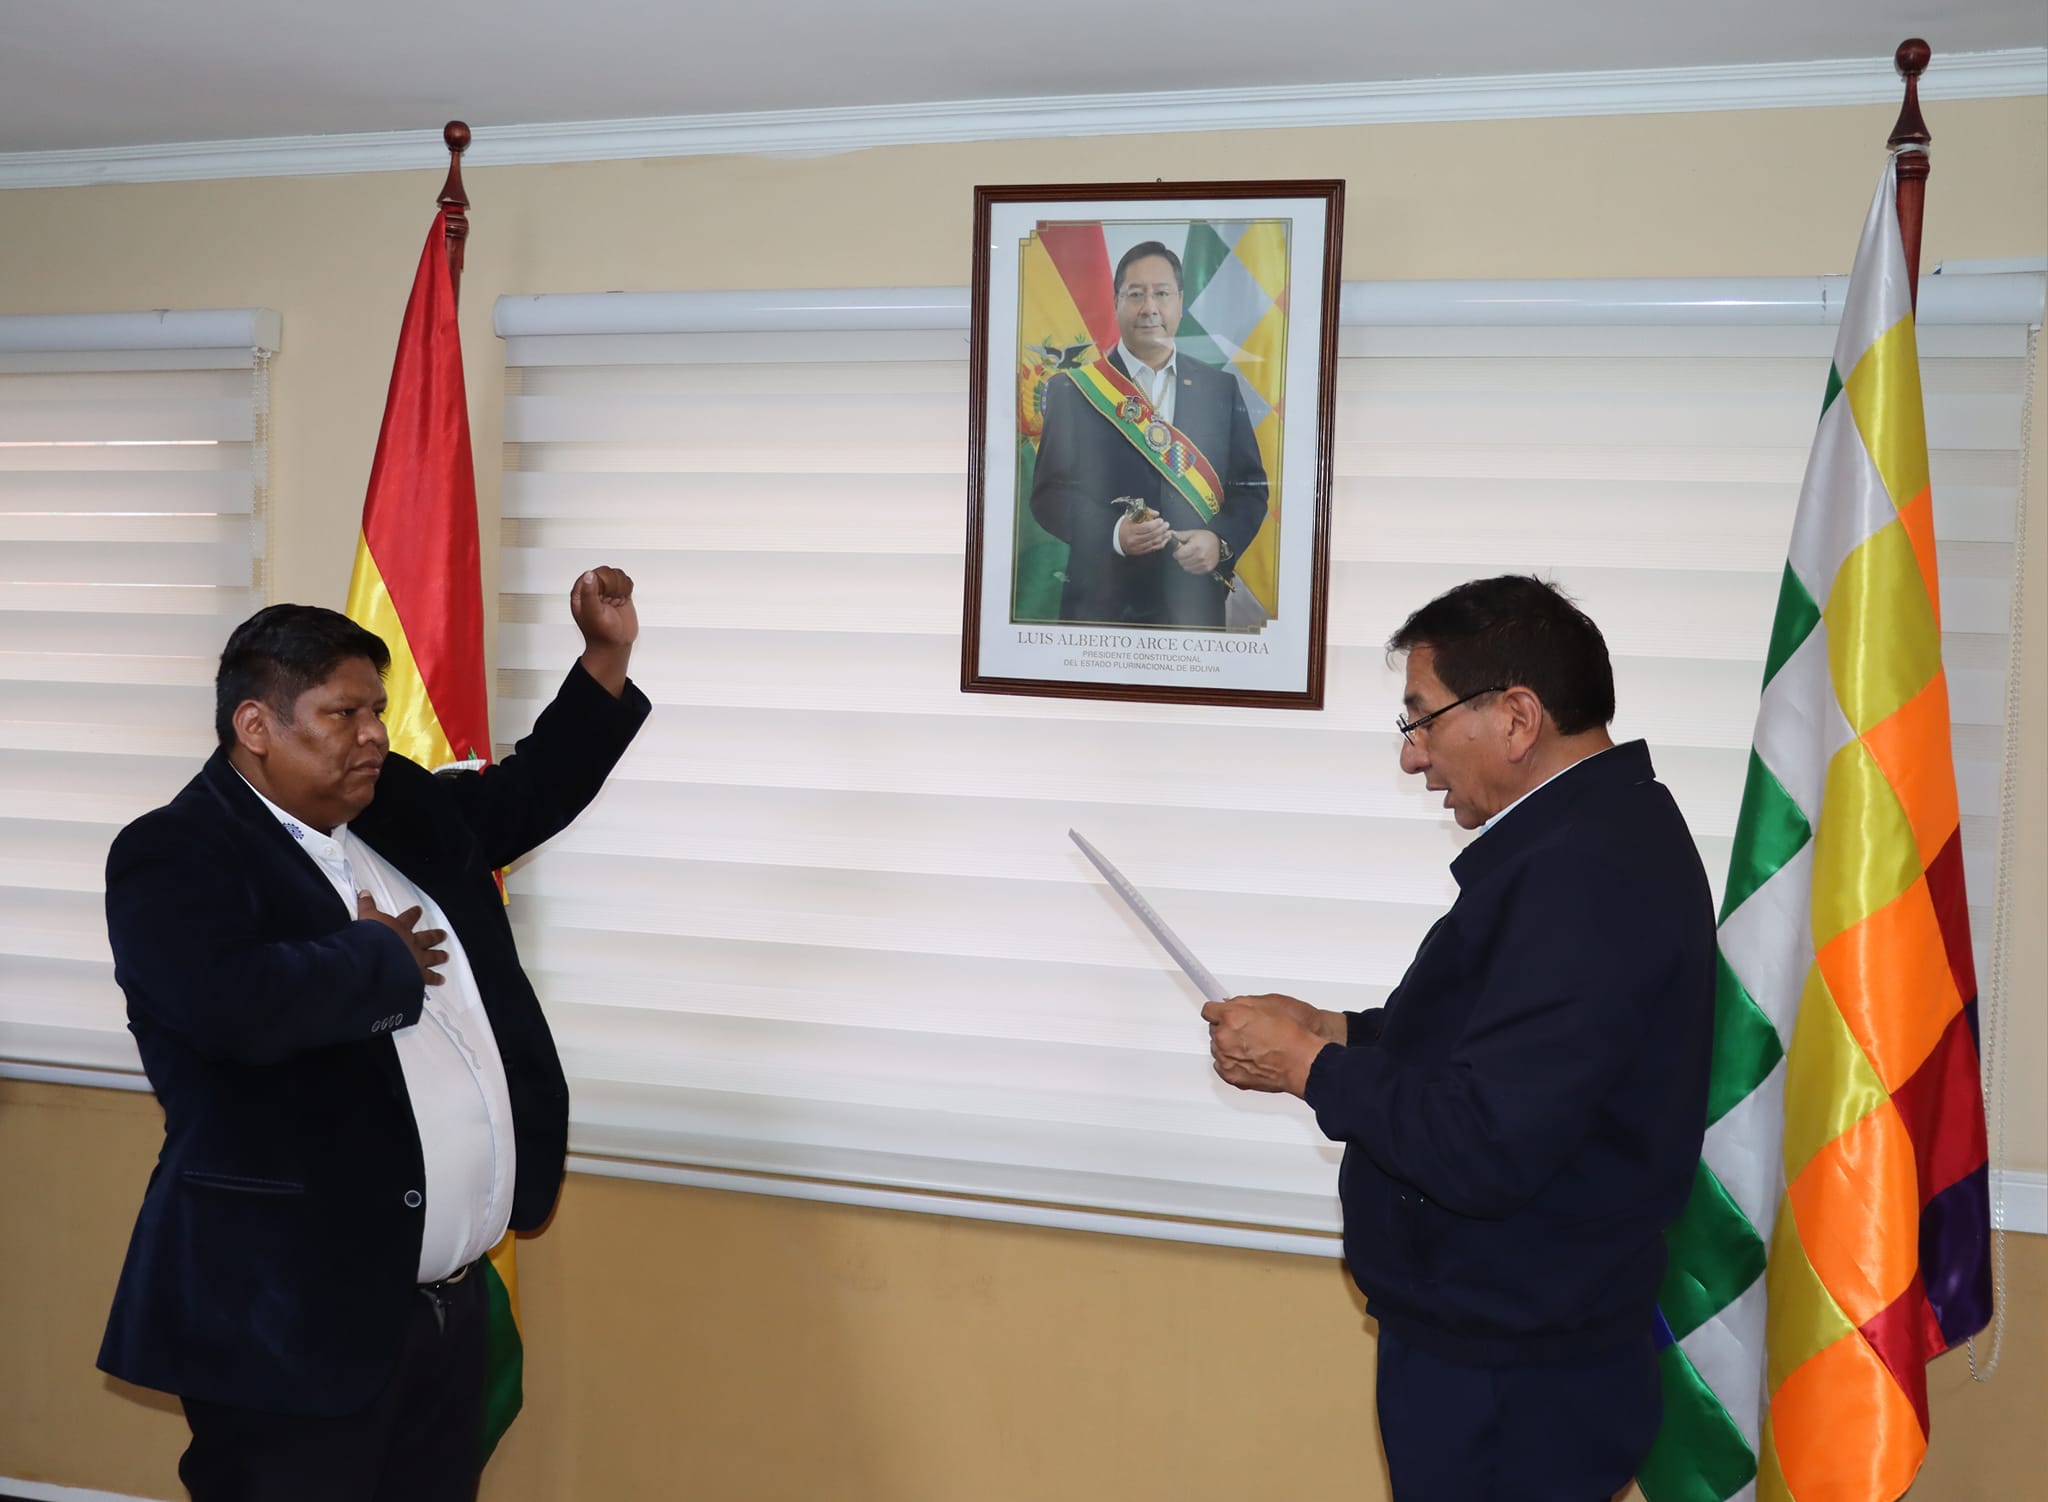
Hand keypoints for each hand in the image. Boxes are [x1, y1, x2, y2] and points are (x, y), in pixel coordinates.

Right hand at [357, 891, 447, 986]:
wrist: (376, 958)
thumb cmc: (371, 938)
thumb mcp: (366, 917)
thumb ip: (366, 905)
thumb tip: (364, 893)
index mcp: (399, 929)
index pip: (408, 918)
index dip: (413, 914)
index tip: (419, 910)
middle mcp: (411, 943)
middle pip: (426, 937)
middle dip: (434, 935)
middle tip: (443, 934)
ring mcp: (416, 959)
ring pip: (431, 957)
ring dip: (438, 956)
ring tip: (445, 956)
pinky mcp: (417, 975)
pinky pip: (428, 978)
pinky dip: (434, 979)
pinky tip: (440, 980)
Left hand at [570, 566, 636, 696]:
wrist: (615, 646)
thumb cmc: (601, 634)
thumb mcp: (592, 613)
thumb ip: (589, 593)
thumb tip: (589, 575)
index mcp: (581, 593)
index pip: (591, 574)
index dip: (600, 582)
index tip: (603, 595)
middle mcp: (594, 590)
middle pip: (606, 572)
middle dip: (612, 585)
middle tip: (611, 600)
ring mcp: (607, 592)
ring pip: (617, 575)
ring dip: (621, 587)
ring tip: (617, 601)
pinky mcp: (620, 594)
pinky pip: (626, 581)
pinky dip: (627, 588)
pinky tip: (623, 600)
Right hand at [1117, 513, 1171, 555]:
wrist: (1118, 540)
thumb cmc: (1126, 526)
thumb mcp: (1131, 517)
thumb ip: (1144, 513)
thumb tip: (1156, 514)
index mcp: (1131, 530)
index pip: (1147, 527)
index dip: (1156, 524)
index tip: (1161, 520)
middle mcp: (1134, 540)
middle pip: (1152, 535)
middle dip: (1161, 529)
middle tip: (1167, 524)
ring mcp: (1138, 547)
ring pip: (1154, 542)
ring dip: (1164, 537)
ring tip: (1169, 532)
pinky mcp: (1141, 552)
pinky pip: (1154, 548)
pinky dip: (1162, 543)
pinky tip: (1166, 539)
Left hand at [1169, 530, 1220, 574]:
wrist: (1219, 543)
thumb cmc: (1205, 537)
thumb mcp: (1192, 533)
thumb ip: (1180, 535)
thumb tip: (1170, 534)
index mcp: (1195, 546)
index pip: (1179, 555)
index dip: (1176, 553)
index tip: (1178, 551)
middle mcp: (1200, 556)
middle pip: (1181, 562)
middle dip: (1180, 558)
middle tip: (1184, 553)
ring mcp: (1204, 563)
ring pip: (1186, 568)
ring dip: (1185, 563)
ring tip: (1190, 557)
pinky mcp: (1207, 568)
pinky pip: (1193, 571)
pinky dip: (1192, 567)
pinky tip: (1195, 561)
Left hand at [1200, 994, 1329, 1095]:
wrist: (1302, 1062)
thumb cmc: (1291, 1036)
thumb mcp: (1269, 1004)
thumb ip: (1243, 1002)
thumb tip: (1232, 1003)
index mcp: (1231, 1017)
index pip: (1209, 1010)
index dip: (1218, 1010)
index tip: (1221, 1013)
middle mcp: (1224, 1038)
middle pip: (1214, 1029)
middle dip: (1227, 1028)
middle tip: (1246, 1030)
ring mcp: (1226, 1059)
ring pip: (1218, 1048)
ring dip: (1229, 1045)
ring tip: (1253, 1046)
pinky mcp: (1230, 1075)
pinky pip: (1222, 1065)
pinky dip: (1232, 1062)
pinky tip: (1250, 1058)